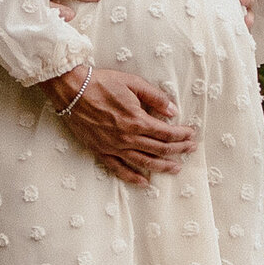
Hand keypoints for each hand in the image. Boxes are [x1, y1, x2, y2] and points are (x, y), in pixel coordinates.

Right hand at [46, 63, 197, 186]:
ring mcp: (113, 146)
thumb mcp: (133, 82)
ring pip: (143, 162)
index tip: (191, 134)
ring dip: (162, 166)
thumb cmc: (102, 83)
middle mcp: (127, 137)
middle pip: (159, 149)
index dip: (182, 135)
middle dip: (178, 150)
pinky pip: (118, 168)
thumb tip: (172, 110)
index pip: (167, 133)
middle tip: (191, 150)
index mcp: (137, 120)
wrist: (72, 90)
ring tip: (176, 168)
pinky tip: (144, 182)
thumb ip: (155, 97)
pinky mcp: (100, 150)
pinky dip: (132, 177)